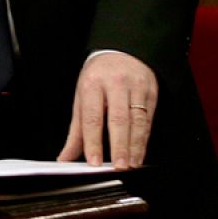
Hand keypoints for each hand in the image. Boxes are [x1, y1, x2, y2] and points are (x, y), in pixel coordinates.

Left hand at [57, 52, 157, 169]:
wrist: (122, 51)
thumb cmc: (98, 76)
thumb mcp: (82, 96)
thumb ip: (76, 130)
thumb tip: (66, 156)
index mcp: (92, 84)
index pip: (92, 117)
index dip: (93, 141)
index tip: (94, 161)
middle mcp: (114, 84)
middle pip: (118, 119)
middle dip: (119, 145)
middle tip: (119, 167)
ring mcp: (135, 87)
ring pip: (138, 121)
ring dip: (135, 146)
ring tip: (131, 164)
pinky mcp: (151, 92)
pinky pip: (149, 119)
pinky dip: (145, 139)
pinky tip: (140, 152)